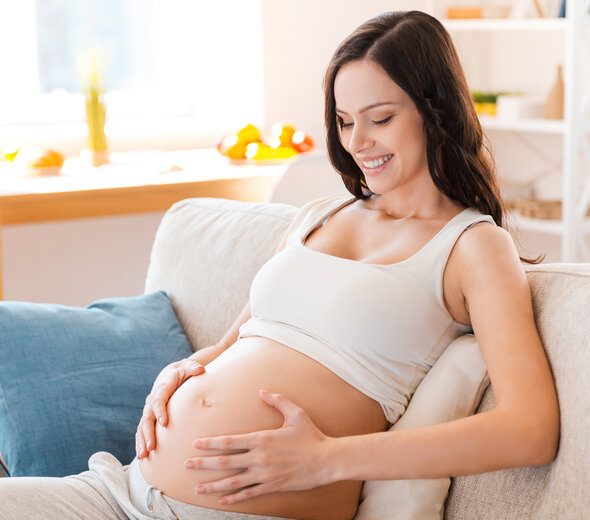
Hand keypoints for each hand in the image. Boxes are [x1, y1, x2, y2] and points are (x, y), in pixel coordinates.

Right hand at [135, 356, 204, 458]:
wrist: (170, 375)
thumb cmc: (183, 373)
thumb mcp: (188, 368)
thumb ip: (193, 368)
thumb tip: (200, 369)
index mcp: (162, 388)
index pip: (158, 400)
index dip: (160, 411)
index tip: (164, 423)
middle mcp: (152, 400)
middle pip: (147, 417)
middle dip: (148, 432)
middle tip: (151, 446)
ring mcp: (149, 410)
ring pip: (142, 426)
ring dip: (142, 441)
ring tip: (144, 455)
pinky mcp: (149, 418)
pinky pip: (141, 431)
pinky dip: (140, 442)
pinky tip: (142, 456)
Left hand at [184, 390, 335, 503]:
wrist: (327, 460)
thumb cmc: (311, 435)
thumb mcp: (296, 413)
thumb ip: (277, 400)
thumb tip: (262, 391)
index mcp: (262, 438)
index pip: (230, 442)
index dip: (211, 443)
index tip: (196, 444)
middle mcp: (259, 458)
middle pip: (225, 462)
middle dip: (204, 464)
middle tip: (186, 465)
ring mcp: (264, 475)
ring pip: (233, 482)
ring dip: (213, 485)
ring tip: (197, 488)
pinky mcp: (271, 487)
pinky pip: (248, 494)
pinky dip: (233, 498)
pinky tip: (221, 500)